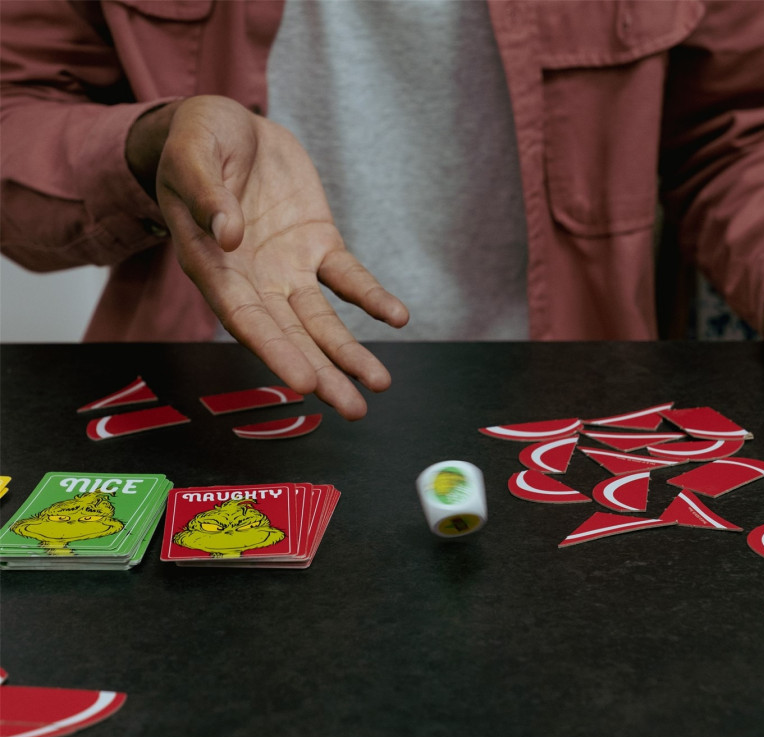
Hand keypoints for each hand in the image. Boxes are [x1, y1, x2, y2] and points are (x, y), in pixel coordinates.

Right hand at [126, 95, 408, 419]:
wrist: (228, 127)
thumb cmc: (195, 142)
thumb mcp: (191, 154)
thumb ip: (206, 193)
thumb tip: (228, 234)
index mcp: (213, 268)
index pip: (245, 319)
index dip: (275, 351)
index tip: (304, 381)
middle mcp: (253, 280)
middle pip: (289, 335)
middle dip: (321, 372)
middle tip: (352, 408)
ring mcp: (289, 267)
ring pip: (322, 320)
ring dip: (349, 353)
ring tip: (379, 384)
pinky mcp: (318, 245)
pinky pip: (348, 277)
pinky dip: (372, 297)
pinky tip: (397, 316)